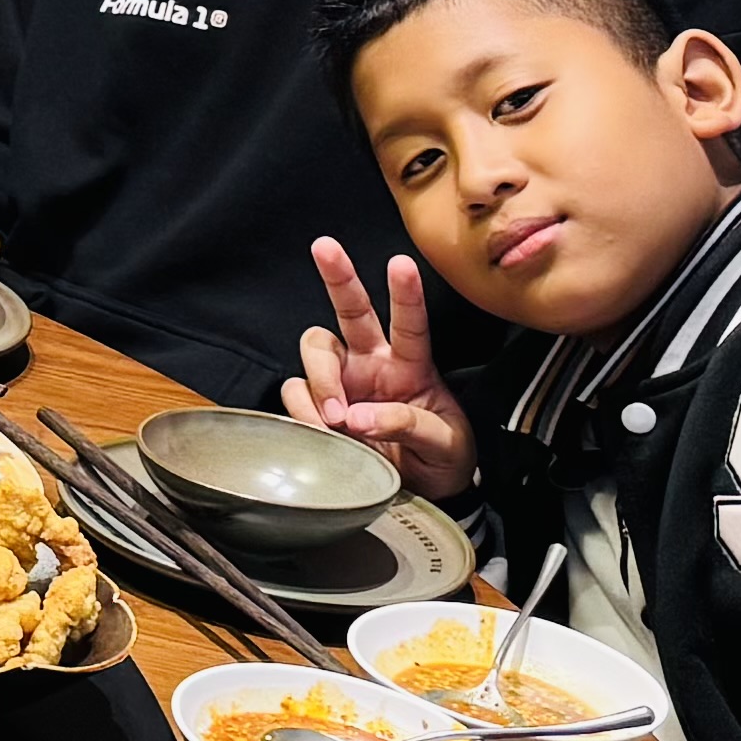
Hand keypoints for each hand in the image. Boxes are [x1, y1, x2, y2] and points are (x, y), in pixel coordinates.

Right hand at [284, 238, 471, 495]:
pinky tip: (322, 434)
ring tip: (336, 419)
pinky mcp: (316, 406)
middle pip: (351, 310)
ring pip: (315, 350)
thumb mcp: (445, 444)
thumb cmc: (441, 461)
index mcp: (412, 365)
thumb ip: (408, 424)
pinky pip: (295, 394)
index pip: (410, 323)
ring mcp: (343, 382)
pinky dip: (304, 413)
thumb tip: (358, 416)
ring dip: (320, 380)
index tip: (401, 264)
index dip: (405, 294)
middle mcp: (373, 364)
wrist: (421, 494)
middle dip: (338, 276)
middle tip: (324, 247)